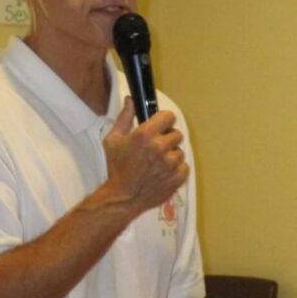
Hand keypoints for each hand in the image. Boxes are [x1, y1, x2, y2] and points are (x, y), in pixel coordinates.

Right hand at [102, 97, 189, 215]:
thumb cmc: (116, 168)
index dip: (164, 121)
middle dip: (167, 139)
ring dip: (171, 155)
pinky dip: (176, 169)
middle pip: (176, 133)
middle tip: (156, 148)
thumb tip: (131, 100)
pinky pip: (184, 166)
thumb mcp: (113, 139)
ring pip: (180, 151)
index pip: (169, 117)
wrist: (123, 197)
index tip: (159, 127)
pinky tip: (163, 173)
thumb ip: (124, 117)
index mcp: (145, 135)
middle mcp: (160, 147)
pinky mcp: (177, 177)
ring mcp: (170, 163)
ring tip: (157, 163)